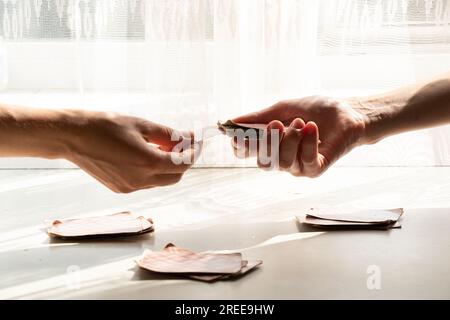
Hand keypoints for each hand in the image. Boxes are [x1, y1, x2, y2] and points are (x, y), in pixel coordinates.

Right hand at [62, 111, 197, 192]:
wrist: (73, 136)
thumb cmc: (105, 126)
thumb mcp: (142, 125)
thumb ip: (169, 135)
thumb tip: (189, 137)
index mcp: (148, 163)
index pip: (183, 164)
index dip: (194, 152)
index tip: (197, 141)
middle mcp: (140, 180)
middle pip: (175, 176)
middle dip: (183, 161)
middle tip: (181, 143)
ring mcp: (130, 188)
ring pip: (161, 181)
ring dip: (168, 166)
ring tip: (162, 146)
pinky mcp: (120, 189)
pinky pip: (146, 182)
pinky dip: (153, 171)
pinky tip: (146, 155)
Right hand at [231, 96, 366, 176]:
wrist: (346, 112)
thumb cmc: (316, 111)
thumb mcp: (283, 108)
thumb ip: (259, 117)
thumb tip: (233, 120)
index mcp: (271, 145)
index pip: (248, 154)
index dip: (241, 147)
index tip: (238, 135)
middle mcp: (282, 159)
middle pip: (263, 163)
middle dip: (267, 142)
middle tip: (277, 123)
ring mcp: (299, 167)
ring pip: (283, 162)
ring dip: (291, 139)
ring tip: (302, 122)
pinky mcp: (316, 169)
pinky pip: (305, 161)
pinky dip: (307, 142)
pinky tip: (311, 128)